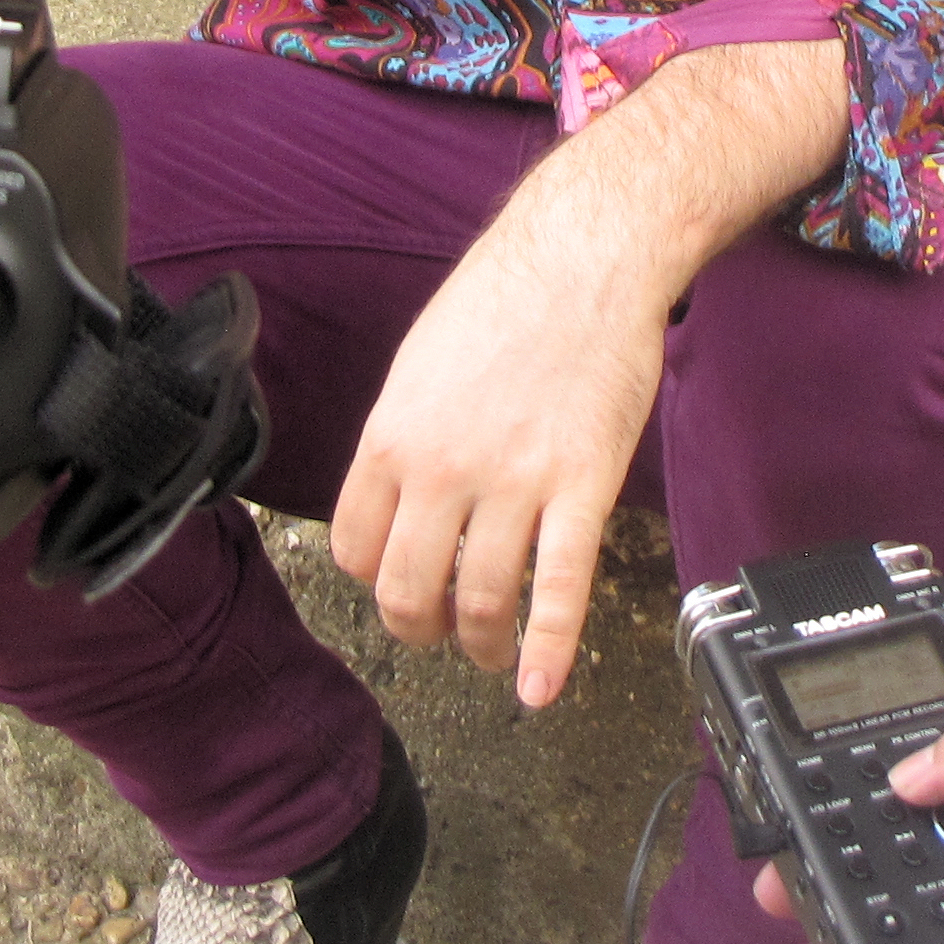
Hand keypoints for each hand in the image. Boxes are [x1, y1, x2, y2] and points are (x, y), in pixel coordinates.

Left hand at [330, 116, 674, 710]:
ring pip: (481, 604)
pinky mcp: (583, 486)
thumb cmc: (507, 295)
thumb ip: (403, 433)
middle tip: (445, 634)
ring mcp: (515, 482)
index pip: (355, 552)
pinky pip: (560, 589)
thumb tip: (397, 496)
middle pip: (409, 594)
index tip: (402, 583)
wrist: (589, 254)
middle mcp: (442, 470)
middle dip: (423, 630)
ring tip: (495, 657)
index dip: (376, 581)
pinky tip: (542, 690)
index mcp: (391, 438)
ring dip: (483, 648)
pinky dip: (549, 652)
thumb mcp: (421, 360)